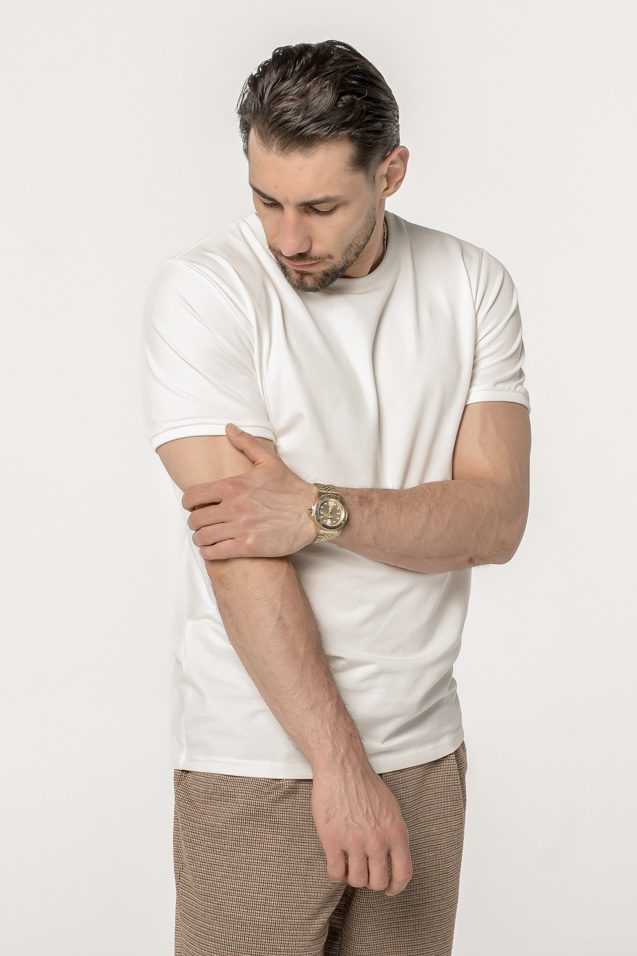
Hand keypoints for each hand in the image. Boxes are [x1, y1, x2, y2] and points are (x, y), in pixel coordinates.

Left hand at [182, 423, 317, 559]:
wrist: (313, 512)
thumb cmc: (291, 488)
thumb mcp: (269, 461)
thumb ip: (246, 443)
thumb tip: (229, 428)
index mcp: (233, 486)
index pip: (192, 496)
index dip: (189, 503)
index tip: (194, 506)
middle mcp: (233, 507)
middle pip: (195, 519)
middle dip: (196, 522)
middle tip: (203, 523)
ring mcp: (240, 528)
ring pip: (202, 537)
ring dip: (201, 538)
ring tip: (207, 537)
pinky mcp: (248, 547)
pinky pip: (215, 553)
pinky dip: (210, 552)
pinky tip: (215, 549)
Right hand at [311, 762, 412, 896]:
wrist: (342, 768)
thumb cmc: (366, 785)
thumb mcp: (392, 809)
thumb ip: (394, 834)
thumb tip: (395, 858)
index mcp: (396, 832)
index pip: (403, 873)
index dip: (396, 887)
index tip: (389, 889)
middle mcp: (377, 840)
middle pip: (378, 882)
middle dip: (371, 881)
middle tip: (364, 872)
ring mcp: (354, 842)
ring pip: (356, 881)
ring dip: (352, 877)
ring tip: (349, 864)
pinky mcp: (332, 841)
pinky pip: (335, 874)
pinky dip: (336, 874)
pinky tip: (336, 862)